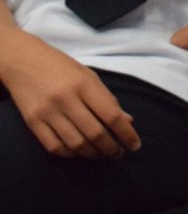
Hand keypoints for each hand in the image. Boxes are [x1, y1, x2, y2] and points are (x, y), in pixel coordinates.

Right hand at [0, 30, 141, 157]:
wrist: (24, 62)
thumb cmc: (63, 68)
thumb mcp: (89, 76)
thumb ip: (108, 99)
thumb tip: (128, 121)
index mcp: (85, 85)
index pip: (111, 115)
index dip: (126, 134)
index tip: (135, 146)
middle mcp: (66, 99)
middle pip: (94, 133)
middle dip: (110, 148)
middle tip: (118, 154)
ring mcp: (48, 112)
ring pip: (75, 143)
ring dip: (92, 153)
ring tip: (101, 154)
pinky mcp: (32, 122)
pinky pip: (53, 146)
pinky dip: (69, 153)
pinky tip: (78, 152)